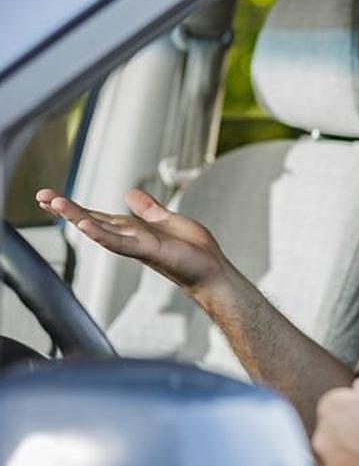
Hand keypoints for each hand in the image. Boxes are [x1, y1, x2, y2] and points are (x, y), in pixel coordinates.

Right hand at [36, 188, 229, 297]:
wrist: (212, 271)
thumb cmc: (194, 251)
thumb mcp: (168, 220)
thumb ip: (148, 209)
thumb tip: (129, 194)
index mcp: (134, 229)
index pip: (99, 216)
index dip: (76, 207)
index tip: (52, 197)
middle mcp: (131, 237)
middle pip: (93, 220)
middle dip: (66, 209)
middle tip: (40, 196)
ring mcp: (137, 245)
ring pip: (101, 229)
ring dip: (77, 216)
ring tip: (54, 203)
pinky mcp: (148, 250)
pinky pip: (121, 242)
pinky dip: (102, 234)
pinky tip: (85, 226)